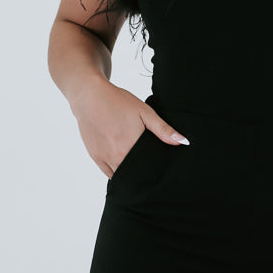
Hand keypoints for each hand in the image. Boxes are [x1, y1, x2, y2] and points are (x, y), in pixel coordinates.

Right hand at [71, 81, 187, 178]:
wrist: (89, 96)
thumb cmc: (118, 102)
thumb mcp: (145, 112)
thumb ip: (163, 130)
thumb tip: (183, 142)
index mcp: (131, 147)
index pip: (147, 170)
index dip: (154, 172)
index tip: (159, 171)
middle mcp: (117, 156)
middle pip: (134, 174)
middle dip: (143, 175)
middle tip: (150, 170)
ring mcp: (105, 158)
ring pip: (121, 175)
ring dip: (130, 175)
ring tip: (138, 169)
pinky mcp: (95, 157)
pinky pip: (109, 173)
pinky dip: (117, 172)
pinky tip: (124, 167)